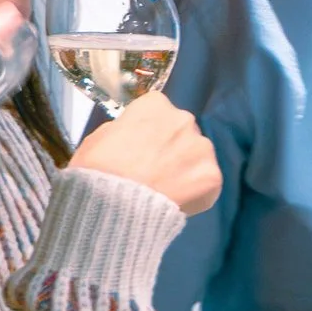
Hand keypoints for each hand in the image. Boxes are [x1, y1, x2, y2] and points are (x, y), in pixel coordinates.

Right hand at [68, 91, 221, 214]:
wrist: (116, 205)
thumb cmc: (99, 169)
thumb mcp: (98, 139)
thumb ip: (122, 131)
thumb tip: (132, 137)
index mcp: (155, 105)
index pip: (159, 113)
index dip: (150, 133)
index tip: (142, 150)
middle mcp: (184, 119)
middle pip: (182, 133)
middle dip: (172, 150)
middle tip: (155, 172)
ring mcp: (202, 148)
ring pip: (197, 157)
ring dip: (186, 170)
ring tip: (165, 190)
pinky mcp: (213, 176)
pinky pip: (206, 184)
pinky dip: (196, 194)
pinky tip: (177, 203)